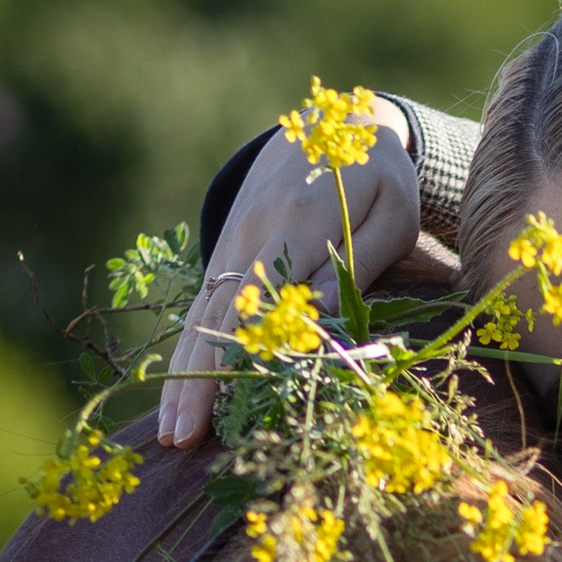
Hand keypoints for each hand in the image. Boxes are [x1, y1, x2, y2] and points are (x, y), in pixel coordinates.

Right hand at [158, 97, 421, 447]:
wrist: (332, 122)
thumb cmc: (377, 178)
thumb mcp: (388, 213)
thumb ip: (354, 261)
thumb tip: (316, 310)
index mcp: (297, 222)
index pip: (261, 299)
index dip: (241, 354)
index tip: (229, 403)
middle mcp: (252, 232)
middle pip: (220, 317)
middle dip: (200, 381)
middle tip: (183, 439)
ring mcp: (232, 241)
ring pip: (201, 316)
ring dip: (184, 375)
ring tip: (173, 431)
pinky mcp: (227, 248)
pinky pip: (203, 305)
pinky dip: (189, 349)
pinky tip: (179, 391)